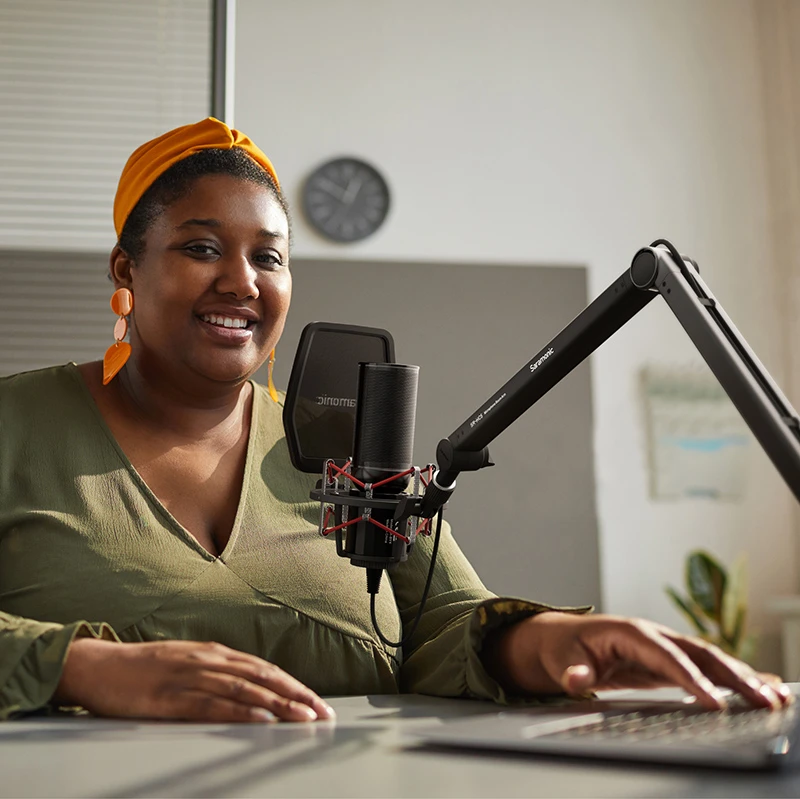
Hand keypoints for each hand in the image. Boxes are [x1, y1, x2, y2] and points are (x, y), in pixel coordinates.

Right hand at [53, 638, 335, 722]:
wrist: (98, 665)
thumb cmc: (144, 668)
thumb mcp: (188, 663)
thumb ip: (217, 673)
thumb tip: (250, 688)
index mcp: (214, 654)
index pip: (264, 669)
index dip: (294, 684)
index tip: (317, 701)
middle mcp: (209, 661)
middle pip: (263, 678)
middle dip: (296, 695)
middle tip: (323, 712)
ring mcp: (191, 677)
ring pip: (244, 690)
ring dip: (278, 704)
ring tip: (303, 717)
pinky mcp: (171, 697)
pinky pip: (212, 706)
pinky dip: (240, 713)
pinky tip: (260, 720)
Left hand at [486, 611, 792, 710]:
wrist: (560, 639)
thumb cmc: (561, 646)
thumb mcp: (560, 658)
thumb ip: (571, 669)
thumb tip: (576, 678)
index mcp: (630, 632)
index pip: (666, 656)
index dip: (690, 678)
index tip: (713, 702)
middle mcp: (653, 636)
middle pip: (698, 654)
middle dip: (732, 677)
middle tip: (764, 702)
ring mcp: (664, 647)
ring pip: (710, 660)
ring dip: (743, 678)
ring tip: (776, 698)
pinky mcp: (669, 662)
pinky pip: (707, 670)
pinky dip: (734, 679)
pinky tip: (762, 689)